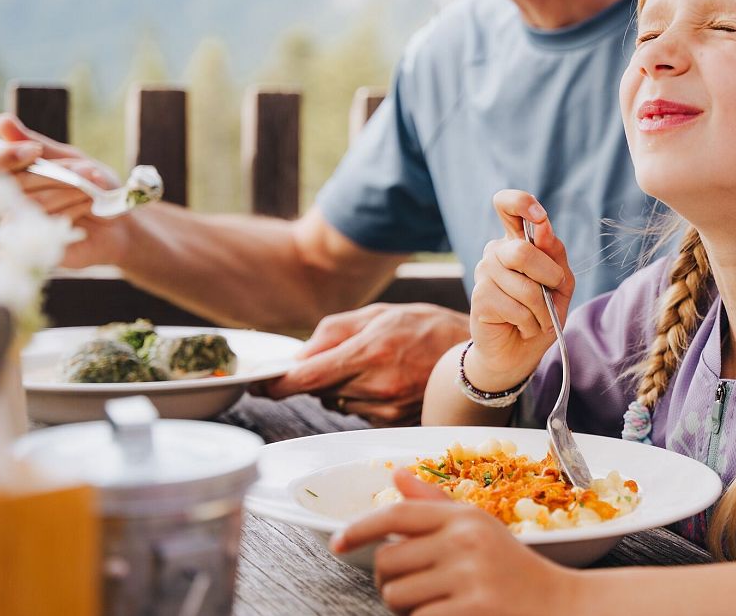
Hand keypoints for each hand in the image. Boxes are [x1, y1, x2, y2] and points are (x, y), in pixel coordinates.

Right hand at [0, 113, 130, 267]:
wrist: (123, 223)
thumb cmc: (94, 189)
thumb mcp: (71, 160)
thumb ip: (36, 143)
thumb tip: (2, 121)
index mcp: (12, 178)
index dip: (3, 158)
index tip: (35, 150)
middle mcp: (10, 204)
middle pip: (14, 184)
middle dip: (54, 174)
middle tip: (86, 170)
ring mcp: (22, 228)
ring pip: (33, 204)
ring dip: (69, 190)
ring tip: (93, 187)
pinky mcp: (39, 248)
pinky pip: (47, 226)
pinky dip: (73, 210)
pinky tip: (90, 206)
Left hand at [256, 302, 468, 425]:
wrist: (476, 354)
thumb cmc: (428, 327)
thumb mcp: (380, 313)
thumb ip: (334, 331)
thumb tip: (299, 356)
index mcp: (369, 352)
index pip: (307, 378)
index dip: (276, 385)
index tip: (260, 386)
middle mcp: (377, 385)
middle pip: (320, 392)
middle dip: (319, 376)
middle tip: (341, 357)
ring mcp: (388, 408)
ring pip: (339, 404)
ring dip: (342, 387)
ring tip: (374, 365)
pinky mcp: (397, 422)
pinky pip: (361, 413)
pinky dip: (363, 398)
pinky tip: (387, 380)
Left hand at [333, 468, 582, 614]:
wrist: (560, 606)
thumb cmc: (514, 571)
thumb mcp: (479, 529)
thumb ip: (435, 505)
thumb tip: (396, 473)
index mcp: (464, 517)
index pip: (397, 514)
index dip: (359, 528)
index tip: (336, 543)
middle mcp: (465, 540)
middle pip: (386, 563)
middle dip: (391, 583)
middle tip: (418, 591)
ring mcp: (469, 576)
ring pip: (397, 596)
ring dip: (408, 610)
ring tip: (439, 606)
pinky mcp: (473, 610)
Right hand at [466, 190, 574, 389]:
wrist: (518, 353)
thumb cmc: (541, 314)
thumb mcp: (560, 284)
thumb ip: (555, 255)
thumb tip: (543, 227)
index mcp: (517, 240)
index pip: (508, 204)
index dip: (522, 204)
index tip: (540, 219)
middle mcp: (496, 251)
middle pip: (523, 251)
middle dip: (549, 278)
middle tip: (552, 296)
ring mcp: (484, 272)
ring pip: (526, 286)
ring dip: (543, 310)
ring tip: (537, 320)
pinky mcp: (479, 297)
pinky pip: (517, 308)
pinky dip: (530, 323)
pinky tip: (523, 327)